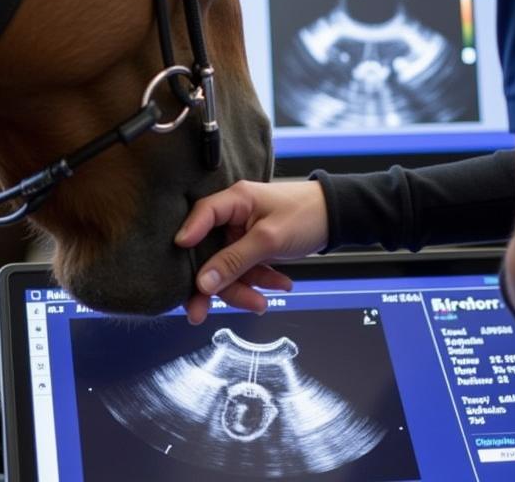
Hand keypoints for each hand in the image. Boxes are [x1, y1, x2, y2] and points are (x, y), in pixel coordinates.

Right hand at [175, 179, 328, 323]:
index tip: (177, 266)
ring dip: (243, 288)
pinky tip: (280, 286)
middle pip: (209, 252)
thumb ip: (234, 262)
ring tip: (262, 303)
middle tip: (201, 314)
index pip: (201, 215)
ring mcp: (242, 232)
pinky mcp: (253, 245)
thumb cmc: (305, 215)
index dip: (187, 238)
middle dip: (213, 284)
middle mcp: (233, 216)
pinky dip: (259, 281)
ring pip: (227, 267)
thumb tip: (202, 283)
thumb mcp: (268, 240)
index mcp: (234, 200)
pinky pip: (246, 268)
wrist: (337, 217)